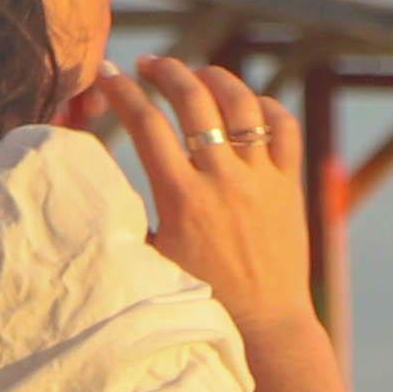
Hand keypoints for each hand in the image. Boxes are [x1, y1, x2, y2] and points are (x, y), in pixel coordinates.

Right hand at [72, 55, 322, 356]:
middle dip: (166, 72)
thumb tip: (102, 182)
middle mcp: (224, 181)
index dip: (121, 92)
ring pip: (242, 104)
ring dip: (215, 79)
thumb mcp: (154, 259)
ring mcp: (262, 179)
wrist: (265, 326)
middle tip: (149, 65)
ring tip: (197, 75)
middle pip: (193, 101)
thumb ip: (132, 217)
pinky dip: (266, 106)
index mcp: (183, 199)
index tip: (106, 74)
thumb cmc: (203, 300)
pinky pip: (284, 127)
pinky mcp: (290, 185)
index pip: (145, 125)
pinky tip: (248, 104)